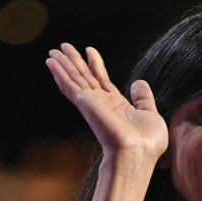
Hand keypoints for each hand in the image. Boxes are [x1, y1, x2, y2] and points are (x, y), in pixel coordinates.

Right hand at [46, 43, 167, 164]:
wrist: (137, 153)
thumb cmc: (147, 142)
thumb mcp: (150, 114)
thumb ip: (144, 98)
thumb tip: (139, 82)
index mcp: (117, 105)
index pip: (102, 80)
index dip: (95, 65)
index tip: (89, 50)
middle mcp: (102, 103)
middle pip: (85, 77)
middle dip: (75, 62)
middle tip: (64, 47)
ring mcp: (92, 103)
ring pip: (75, 78)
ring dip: (64, 64)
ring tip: (53, 51)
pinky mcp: (85, 103)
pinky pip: (69, 85)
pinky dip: (59, 73)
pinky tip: (51, 63)